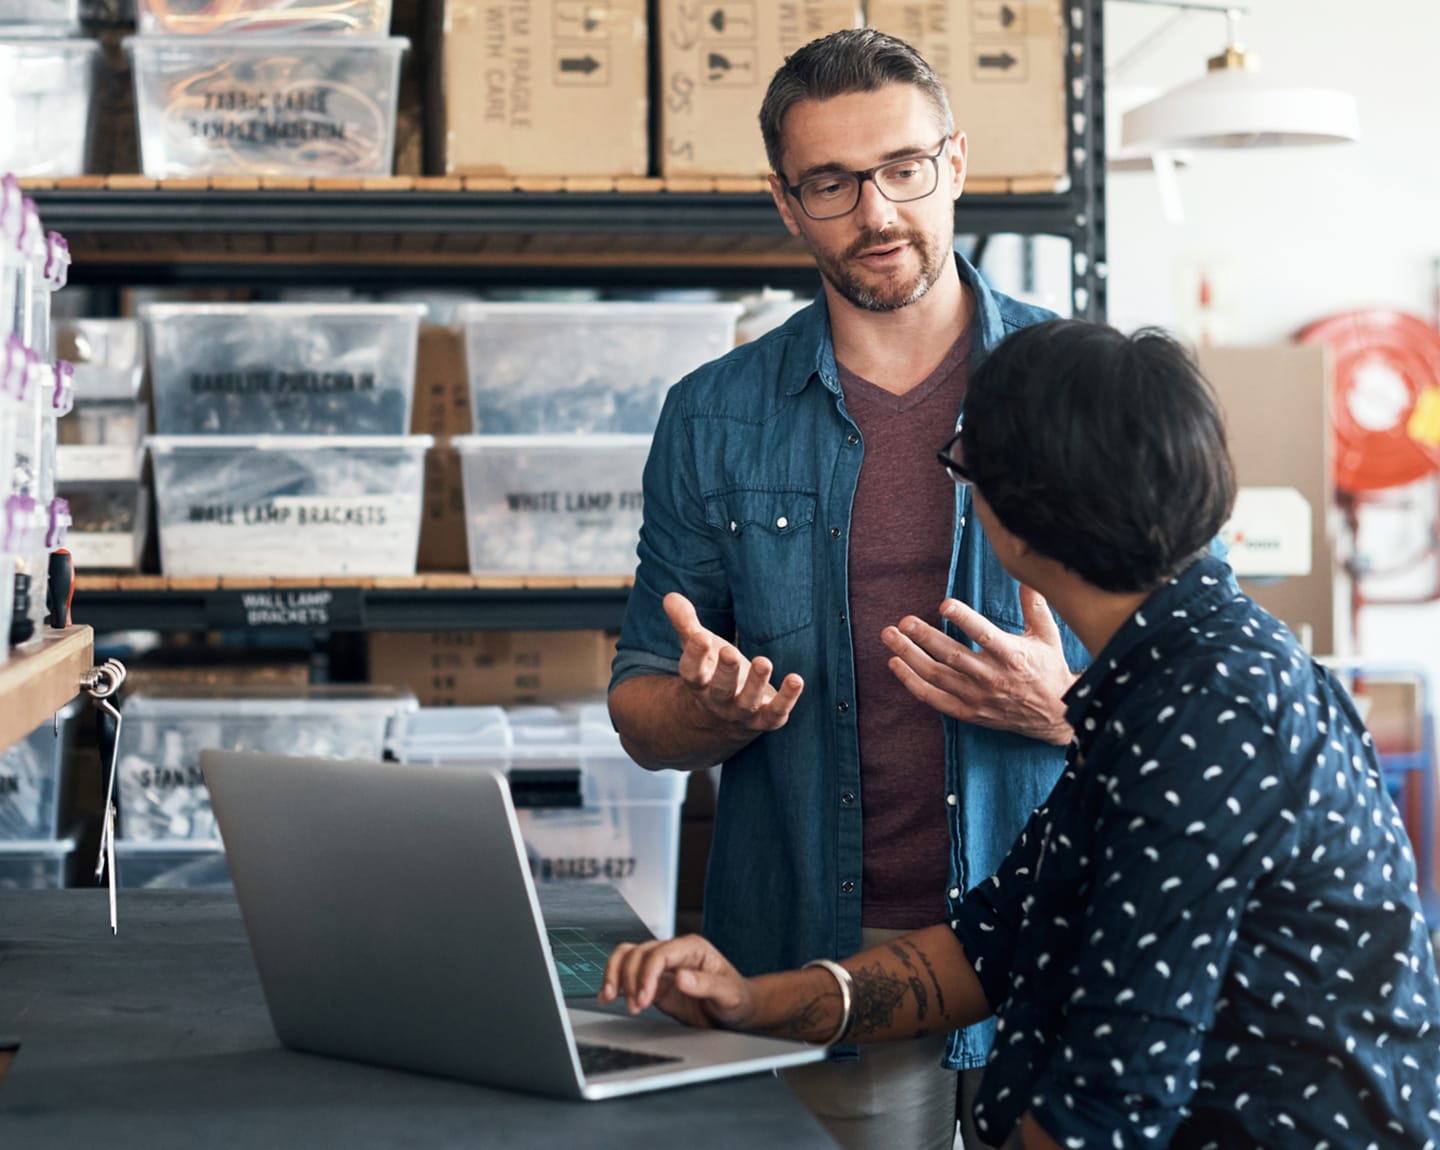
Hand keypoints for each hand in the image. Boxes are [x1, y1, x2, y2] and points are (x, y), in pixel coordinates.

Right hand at [599, 935, 755, 1030]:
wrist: (737, 1011)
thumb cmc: (737, 998)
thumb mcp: (729, 994)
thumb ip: (706, 985)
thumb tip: (681, 977)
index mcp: (693, 948)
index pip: (660, 952)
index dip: (646, 973)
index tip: (643, 998)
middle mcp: (674, 952)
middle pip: (639, 953)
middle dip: (631, 979)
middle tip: (635, 1006)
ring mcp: (662, 967)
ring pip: (628, 957)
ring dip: (616, 975)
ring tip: (611, 998)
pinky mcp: (654, 982)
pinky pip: (628, 974)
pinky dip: (615, 981)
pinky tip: (608, 996)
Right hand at [664, 592, 804, 736]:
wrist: (723, 718)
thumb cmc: (712, 672)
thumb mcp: (699, 648)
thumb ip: (686, 623)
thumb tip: (670, 597)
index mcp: (699, 683)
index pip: (692, 672)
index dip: (695, 656)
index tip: (700, 636)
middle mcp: (718, 701)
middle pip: (720, 690)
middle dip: (726, 672)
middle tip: (730, 652)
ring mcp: (742, 713)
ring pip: (747, 703)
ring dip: (756, 684)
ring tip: (764, 662)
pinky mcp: (766, 718)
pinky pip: (776, 713)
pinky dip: (787, 698)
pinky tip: (796, 679)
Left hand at [882, 586, 1075, 744]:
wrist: (1055, 714)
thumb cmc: (1048, 668)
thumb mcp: (1047, 636)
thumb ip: (1034, 606)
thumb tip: (1027, 576)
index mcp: (1012, 655)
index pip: (985, 635)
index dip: (964, 619)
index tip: (944, 604)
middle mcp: (991, 677)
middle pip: (951, 656)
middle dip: (924, 637)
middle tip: (903, 621)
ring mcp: (977, 697)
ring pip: (936, 676)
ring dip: (909, 656)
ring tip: (890, 636)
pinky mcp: (967, 712)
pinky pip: (933, 698)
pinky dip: (911, 683)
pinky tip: (895, 664)